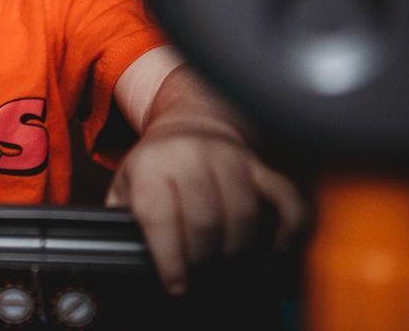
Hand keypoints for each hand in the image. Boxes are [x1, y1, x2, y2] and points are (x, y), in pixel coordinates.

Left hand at [105, 124, 307, 295]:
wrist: (189, 123)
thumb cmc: (156, 165)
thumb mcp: (125, 184)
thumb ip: (121, 218)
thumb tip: (124, 254)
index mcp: (152, 164)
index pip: (159, 216)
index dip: (170, 259)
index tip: (177, 285)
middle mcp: (191, 156)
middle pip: (204, 221)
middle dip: (203, 258)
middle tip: (200, 273)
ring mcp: (230, 158)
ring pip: (243, 215)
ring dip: (237, 250)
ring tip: (226, 262)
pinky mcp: (259, 165)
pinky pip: (285, 199)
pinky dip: (287, 229)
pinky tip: (274, 248)